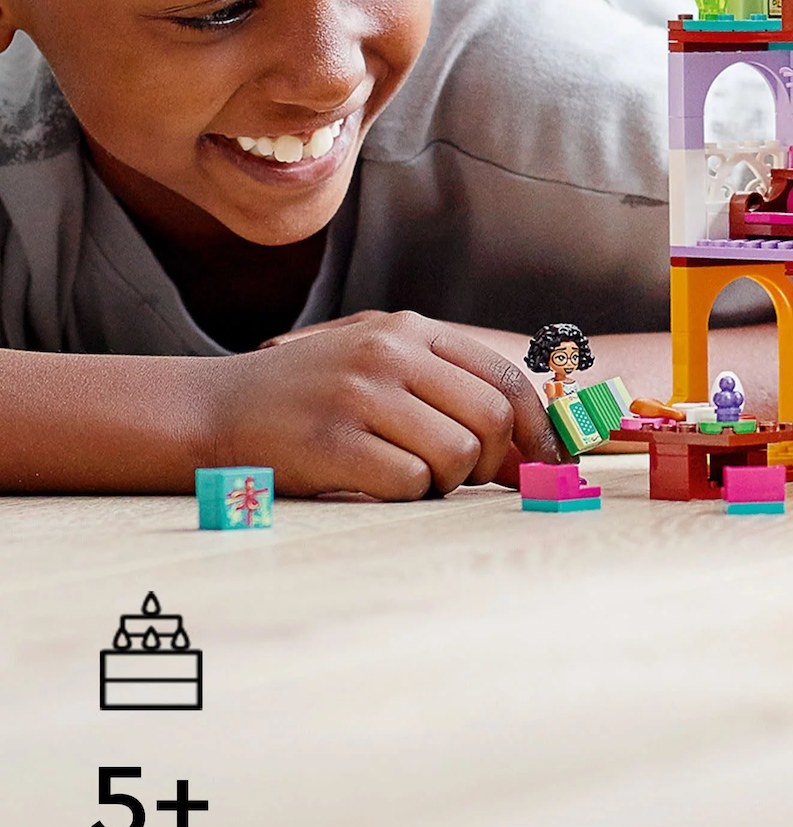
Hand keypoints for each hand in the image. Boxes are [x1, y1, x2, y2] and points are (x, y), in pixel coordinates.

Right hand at [217, 310, 558, 498]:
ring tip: (410, 475)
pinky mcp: (331, 440)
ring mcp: (360, 394)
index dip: (536, 429)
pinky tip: (374, 483)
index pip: (506, 377)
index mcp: (411, 330)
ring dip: (445, 482)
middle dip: (492, 462)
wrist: (212, 409)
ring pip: (457, 455)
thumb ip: (446, 389)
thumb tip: (528, 450)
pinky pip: (409, 483)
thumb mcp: (379, 365)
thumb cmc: (310, 397)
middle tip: (465, 478)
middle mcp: (390, 352)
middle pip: (492, 419)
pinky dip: (405, 496)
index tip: (545, 465)